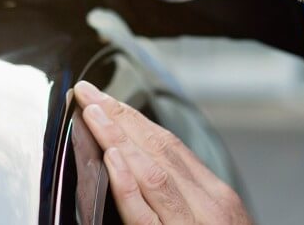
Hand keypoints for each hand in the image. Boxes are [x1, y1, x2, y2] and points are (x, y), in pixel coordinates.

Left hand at [74, 81, 252, 224]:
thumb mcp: (214, 223)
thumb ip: (184, 200)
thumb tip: (143, 173)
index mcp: (215, 198)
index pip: (169, 146)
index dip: (134, 119)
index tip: (106, 100)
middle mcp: (210, 206)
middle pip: (159, 149)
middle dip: (120, 117)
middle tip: (87, 91)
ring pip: (152, 172)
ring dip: (118, 137)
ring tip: (91, 111)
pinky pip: (147, 214)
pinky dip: (129, 182)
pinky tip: (111, 158)